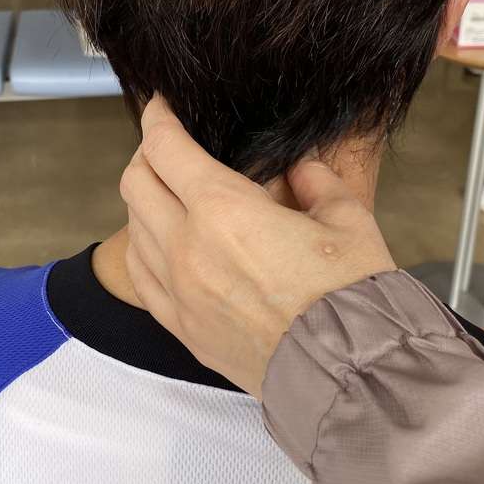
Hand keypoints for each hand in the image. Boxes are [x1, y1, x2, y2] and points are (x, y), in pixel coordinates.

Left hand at [119, 96, 396, 398]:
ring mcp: (178, 292)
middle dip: (145, 155)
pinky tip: (162, 245)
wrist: (345, 375)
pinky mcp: (182, 328)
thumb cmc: (350, 298)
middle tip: (167, 148)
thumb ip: (317, 183)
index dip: (158, 118)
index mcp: (224, 210)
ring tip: (168, 195)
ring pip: (132, 229)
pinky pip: (142, 277)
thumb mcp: (348, 219)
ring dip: (144, 202)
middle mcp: (186, 248)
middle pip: (135, 183)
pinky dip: (144, 249)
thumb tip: (301, 171)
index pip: (165, 148)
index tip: (162, 107)